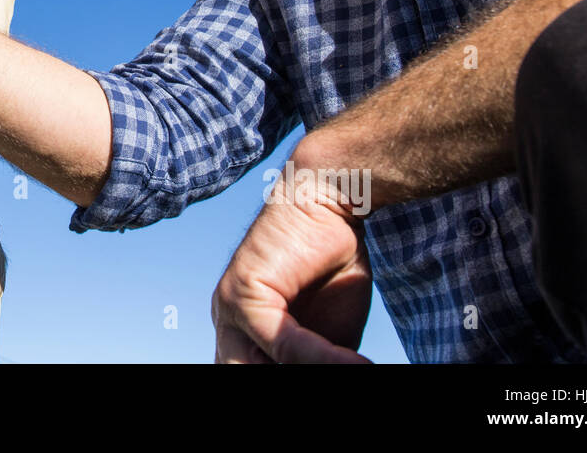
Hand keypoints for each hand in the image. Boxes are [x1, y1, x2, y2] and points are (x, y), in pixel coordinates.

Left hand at [212, 160, 373, 362]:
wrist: (325, 201)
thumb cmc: (331, 266)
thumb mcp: (327, 335)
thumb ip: (314, 362)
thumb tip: (333, 384)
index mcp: (243, 341)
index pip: (250, 372)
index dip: (285, 374)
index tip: (343, 379)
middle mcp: (228, 329)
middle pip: (242, 371)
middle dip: (286, 373)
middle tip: (346, 365)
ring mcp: (229, 312)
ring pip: (258, 366)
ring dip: (312, 369)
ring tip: (355, 366)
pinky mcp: (242, 294)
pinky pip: (282, 341)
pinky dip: (322, 356)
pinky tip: (358, 362)